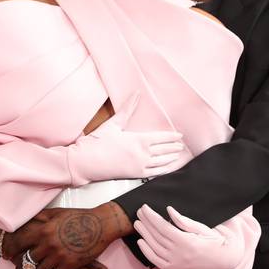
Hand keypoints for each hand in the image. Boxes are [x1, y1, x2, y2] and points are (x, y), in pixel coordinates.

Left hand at [3, 203, 132, 268]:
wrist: (101, 224)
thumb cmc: (78, 216)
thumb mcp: (56, 213)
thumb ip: (40, 218)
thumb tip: (26, 219)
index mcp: (43, 229)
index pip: (19, 242)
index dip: (10, 249)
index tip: (7, 254)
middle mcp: (48, 243)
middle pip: (26, 260)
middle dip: (20, 267)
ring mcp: (58, 256)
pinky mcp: (70, 265)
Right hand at [66, 94, 184, 184]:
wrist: (86, 161)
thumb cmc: (98, 141)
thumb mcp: (114, 123)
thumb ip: (128, 109)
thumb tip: (136, 93)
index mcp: (138, 140)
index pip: (161, 138)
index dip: (172, 137)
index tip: (180, 136)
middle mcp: (142, 153)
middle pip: (164, 150)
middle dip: (173, 148)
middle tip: (181, 146)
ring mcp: (139, 165)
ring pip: (161, 162)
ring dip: (171, 159)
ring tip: (178, 156)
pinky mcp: (135, 175)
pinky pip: (154, 173)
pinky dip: (163, 170)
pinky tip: (167, 168)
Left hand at [133, 205, 243, 268]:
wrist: (224, 262)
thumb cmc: (215, 242)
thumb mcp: (202, 228)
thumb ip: (183, 221)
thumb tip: (169, 210)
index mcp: (187, 242)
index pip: (163, 227)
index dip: (152, 217)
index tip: (145, 208)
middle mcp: (179, 254)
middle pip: (157, 236)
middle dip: (146, 222)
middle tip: (139, 212)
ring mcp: (176, 264)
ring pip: (154, 247)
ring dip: (144, 234)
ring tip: (138, 223)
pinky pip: (156, 261)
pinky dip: (147, 252)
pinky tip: (141, 241)